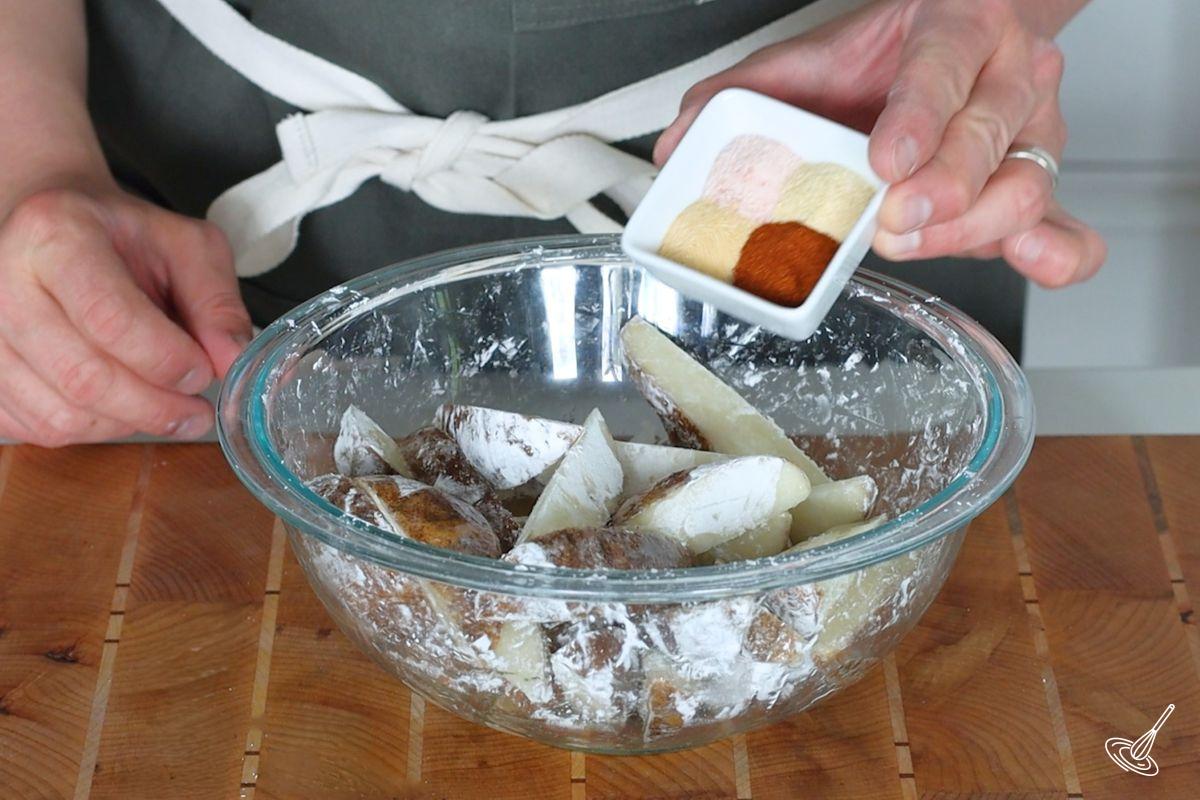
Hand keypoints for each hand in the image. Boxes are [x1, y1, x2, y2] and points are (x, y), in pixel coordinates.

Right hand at [0, 188, 251, 445]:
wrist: (57, 231)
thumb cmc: (124, 237)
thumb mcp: (188, 246)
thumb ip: (217, 302)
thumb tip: (232, 360)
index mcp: (56, 235)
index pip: (109, 317)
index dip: (165, 359)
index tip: (202, 372)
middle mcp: (4, 281)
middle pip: (82, 377)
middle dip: (155, 407)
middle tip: (196, 411)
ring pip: (59, 414)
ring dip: (127, 424)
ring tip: (165, 408)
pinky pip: (36, 427)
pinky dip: (91, 431)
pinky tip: (122, 408)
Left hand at [655, 0, 1105, 287]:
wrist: (957, 37)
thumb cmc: (888, 58)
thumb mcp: (813, 62)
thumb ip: (745, 95)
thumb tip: (679, 147)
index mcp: (956, 27)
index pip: (946, 65)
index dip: (920, 119)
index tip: (885, 164)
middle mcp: (1009, 73)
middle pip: (993, 133)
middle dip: (943, 189)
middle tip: (893, 221)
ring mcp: (1035, 131)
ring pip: (1030, 183)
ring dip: (972, 229)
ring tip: (914, 243)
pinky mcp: (1038, 185)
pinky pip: (1070, 229)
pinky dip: (1054, 254)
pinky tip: (1026, 264)